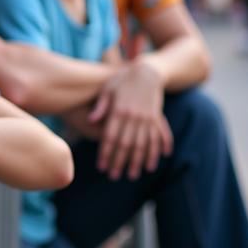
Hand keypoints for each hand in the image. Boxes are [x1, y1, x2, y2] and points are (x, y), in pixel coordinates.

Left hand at [89, 61, 172, 179]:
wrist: (147, 71)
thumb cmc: (122, 80)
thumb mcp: (108, 88)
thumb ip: (100, 106)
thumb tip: (90, 121)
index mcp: (119, 111)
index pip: (110, 137)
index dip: (106, 153)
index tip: (101, 167)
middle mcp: (134, 117)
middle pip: (126, 145)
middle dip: (120, 162)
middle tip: (114, 176)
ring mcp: (147, 118)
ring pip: (143, 145)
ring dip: (138, 162)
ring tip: (133, 175)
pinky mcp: (156, 118)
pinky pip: (157, 138)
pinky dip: (156, 152)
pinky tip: (152, 164)